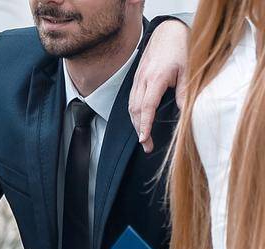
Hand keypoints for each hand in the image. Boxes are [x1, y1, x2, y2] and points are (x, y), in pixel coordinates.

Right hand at [130, 17, 187, 152]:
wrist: (168, 32)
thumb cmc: (180, 48)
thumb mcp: (188, 70)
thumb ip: (185, 91)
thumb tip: (185, 112)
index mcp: (156, 78)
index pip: (146, 107)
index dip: (145, 125)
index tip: (144, 139)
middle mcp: (143, 80)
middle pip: (134, 110)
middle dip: (139, 130)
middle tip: (147, 146)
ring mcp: (138, 79)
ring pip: (130, 106)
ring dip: (135, 123)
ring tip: (144, 137)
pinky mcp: (137, 78)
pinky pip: (131, 99)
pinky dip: (134, 113)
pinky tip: (140, 120)